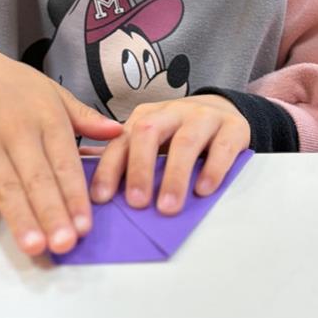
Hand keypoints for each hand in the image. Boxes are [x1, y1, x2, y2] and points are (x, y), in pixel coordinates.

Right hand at [0, 43, 121, 256]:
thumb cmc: (15, 87)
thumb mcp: (53, 93)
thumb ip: (84, 117)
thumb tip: (118, 132)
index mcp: (46, 117)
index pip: (64, 162)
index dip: (75, 195)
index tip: (85, 226)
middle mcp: (17, 131)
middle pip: (36, 178)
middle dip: (52, 212)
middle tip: (64, 243)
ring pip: (4, 186)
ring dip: (19, 218)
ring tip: (34, 247)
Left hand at [89, 95, 250, 214]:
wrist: (224, 111)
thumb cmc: (179, 134)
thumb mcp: (151, 140)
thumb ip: (124, 156)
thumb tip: (83, 176)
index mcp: (146, 117)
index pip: (121, 141)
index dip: (110, 168)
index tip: (101, 198)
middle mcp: (172, 112)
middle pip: (149, 133)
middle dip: (140, 168)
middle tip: (137, 202)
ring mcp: (203, 117)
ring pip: (186, 141)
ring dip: (175, 175)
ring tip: (168, 206)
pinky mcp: (233, 127)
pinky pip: (222, 147)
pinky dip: (212, 169)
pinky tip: (203, 190)